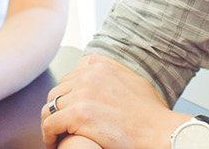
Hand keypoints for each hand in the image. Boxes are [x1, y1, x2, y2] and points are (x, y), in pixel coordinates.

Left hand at [39, 55, 187, 148]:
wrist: (160, 131)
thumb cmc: (152, 114)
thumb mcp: (134, 81)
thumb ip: (113, 72)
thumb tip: (99, 67)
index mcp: (100, 67)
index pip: (69, 77)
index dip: (67, 97)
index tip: (68, 109)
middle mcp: (89, 77)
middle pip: (57, 92)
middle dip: (57, 110)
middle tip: (59, 126)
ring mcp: (83, 95)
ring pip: (49, 107)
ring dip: (50, 123)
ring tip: (54, 136)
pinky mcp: (79, 115)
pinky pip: (50, 124)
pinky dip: (48, 135)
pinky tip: (53, 143)